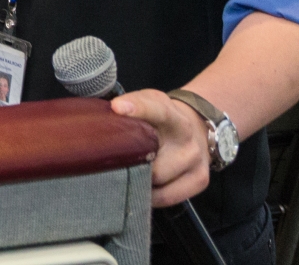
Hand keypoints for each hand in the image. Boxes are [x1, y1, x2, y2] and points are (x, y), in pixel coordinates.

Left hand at [112, 89, 211, 206]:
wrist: (199, 129)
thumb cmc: (162, 118)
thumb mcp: (149, 102)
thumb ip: (130, 105)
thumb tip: (98, 119)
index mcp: (172, 115)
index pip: (157, 111)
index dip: (137, 108)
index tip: (117, 108)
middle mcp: (187, 138)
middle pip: (151, 158)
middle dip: (129, 160)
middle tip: (113, 159)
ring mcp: (195, 161)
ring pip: (156, 180)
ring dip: (138, 178)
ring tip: (130, 171)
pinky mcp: (200, 180)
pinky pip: (166, 196)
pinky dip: (151, 195)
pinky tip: (144, 185)